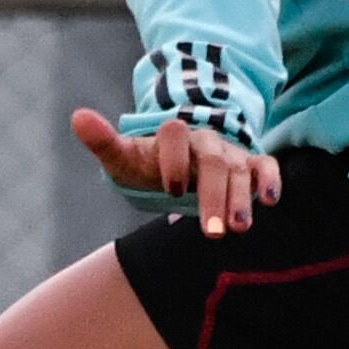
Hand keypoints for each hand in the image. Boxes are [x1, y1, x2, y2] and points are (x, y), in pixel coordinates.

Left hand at [71, 107, 282, 236]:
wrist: (178, 159)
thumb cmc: (148, 163)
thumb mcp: (124, 155)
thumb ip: (103, 140)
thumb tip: (77, 116)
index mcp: (173, 135)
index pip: (175, 135)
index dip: (175, 159)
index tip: (172, 190)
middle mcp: (205, 141)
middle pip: (214, 160)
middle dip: (214, 195)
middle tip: (213, 232)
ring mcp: (230, 152)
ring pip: (240, 169)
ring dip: (241, 198)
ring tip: (239, 228)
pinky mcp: (250, 165)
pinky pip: (265, 166)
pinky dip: (270, 180)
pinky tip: (271, 200)